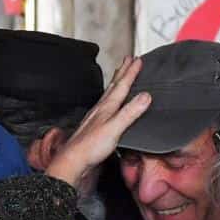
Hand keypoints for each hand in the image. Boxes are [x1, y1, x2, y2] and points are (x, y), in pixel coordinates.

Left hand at [45, 57, 150, 188]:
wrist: (73, 160)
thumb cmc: (91, 146)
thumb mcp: (115, 128)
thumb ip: (130, 112)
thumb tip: (146, 96)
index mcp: (107, 107)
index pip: (121, 85)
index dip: (130, 72)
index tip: (138, 60)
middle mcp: (101, 108)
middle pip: (114, 85)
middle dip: (122, 71)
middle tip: (128, 59)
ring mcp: (97, 116)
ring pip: (109, 93)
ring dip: (116, 82)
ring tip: (120, 75)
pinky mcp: (95, 126)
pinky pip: (106, 104)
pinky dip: (111, 97)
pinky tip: (110, 103)